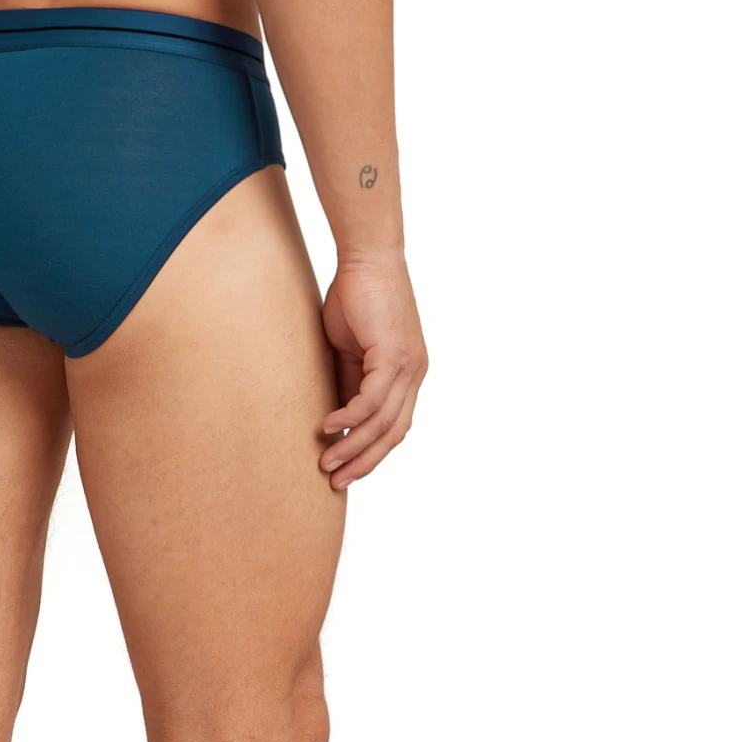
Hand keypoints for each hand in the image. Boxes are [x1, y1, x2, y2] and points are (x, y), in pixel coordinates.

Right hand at [319, 254, 427, 487]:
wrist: (367, 258)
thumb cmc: (355, 299)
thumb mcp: (350, 353)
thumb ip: (348, 385)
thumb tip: (335, 421)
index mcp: (407, 376)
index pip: (394, 427)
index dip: (370, 454)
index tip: (345, 473)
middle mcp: (415, 374)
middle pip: (394, 434)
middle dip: (364, 462)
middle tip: (336, 482)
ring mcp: (409, 365)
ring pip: (383, 422)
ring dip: (352, 446)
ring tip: (326, 463)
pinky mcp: (395, 354)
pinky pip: (372, 399)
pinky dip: (350, 417)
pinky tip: (328, 427)